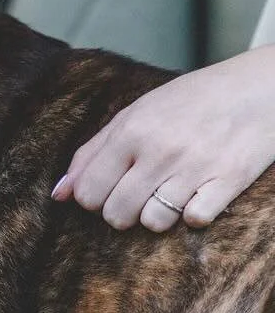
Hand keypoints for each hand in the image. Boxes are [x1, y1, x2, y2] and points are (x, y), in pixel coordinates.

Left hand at [50, 45, 274, 231]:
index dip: (92, 200)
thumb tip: (59, 193)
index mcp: (131, 130)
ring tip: (169, 191)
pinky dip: (193, 213)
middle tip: (137, 194)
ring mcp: (194, 168)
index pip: (88, 191)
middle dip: (121, 213)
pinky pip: (194, 221)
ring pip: (153, 222)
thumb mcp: (135, 114)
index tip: (106, 191)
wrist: (254, 89)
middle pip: (116, 214)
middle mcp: (159, 150)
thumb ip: (93, 152)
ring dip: (158, 214)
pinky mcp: (227, 182)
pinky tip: (198, 193)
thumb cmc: (189, 101)